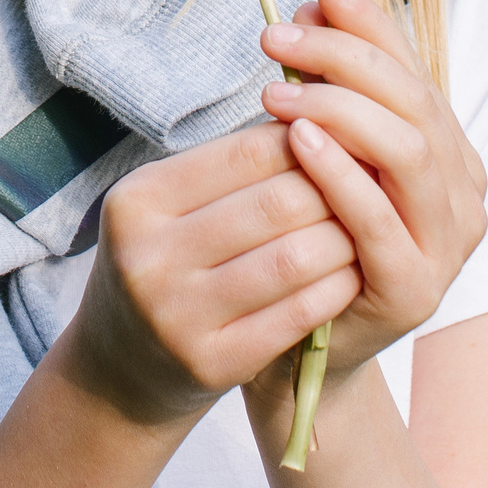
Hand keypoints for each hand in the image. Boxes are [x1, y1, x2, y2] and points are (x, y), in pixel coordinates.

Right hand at [66, 120, 363, 428]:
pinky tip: (350, 275)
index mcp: (137, 201)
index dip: (308, 143)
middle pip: (277, 203)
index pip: (248, 151)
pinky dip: (337, 288)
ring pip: (295, 259)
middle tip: (368, 187)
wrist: (119, 369)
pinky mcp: (211, 364)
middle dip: (334, 191)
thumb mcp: (170, 207)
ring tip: (363, 229)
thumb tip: (319, 117)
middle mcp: (149, 257)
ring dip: (344, 240)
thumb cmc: (163, 264)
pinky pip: (299, 314)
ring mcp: (177, 317)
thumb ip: (231, 166)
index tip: (341, 144)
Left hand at [255, 0, 487, 384]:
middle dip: (343, 58)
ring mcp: (449, 245)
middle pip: (416, 102)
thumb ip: (330, 85)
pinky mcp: (417, 288)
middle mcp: (465, 193)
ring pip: (409, 151)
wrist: (299, 349)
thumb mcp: (321, 152)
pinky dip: (341, 173)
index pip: (417, 70)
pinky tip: (297, 142)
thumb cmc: (309, 239)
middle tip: (275, 38)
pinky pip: (381, 219)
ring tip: (275, 92)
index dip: (371, 24)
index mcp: (451, 152)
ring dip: (340, 109)